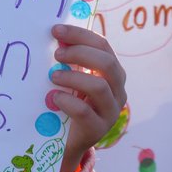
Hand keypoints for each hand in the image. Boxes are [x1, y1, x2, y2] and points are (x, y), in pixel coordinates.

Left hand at [49, 23, 125, 171]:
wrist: (69, 141)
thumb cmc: (70, 103)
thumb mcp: (72, 78)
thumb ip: (70, 60)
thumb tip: (56, 36)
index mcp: (112, 72)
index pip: (103, 45)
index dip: (80, 35)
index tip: (56, 30)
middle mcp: (117, 90)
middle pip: (107, 63)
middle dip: (80, 53)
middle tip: (56, 54)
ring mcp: (111, 111)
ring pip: (100, 87)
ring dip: (74, 77)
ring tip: (53, 76)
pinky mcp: (98, 129)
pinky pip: (85, 112)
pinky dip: (68, 101)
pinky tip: (54, 97)